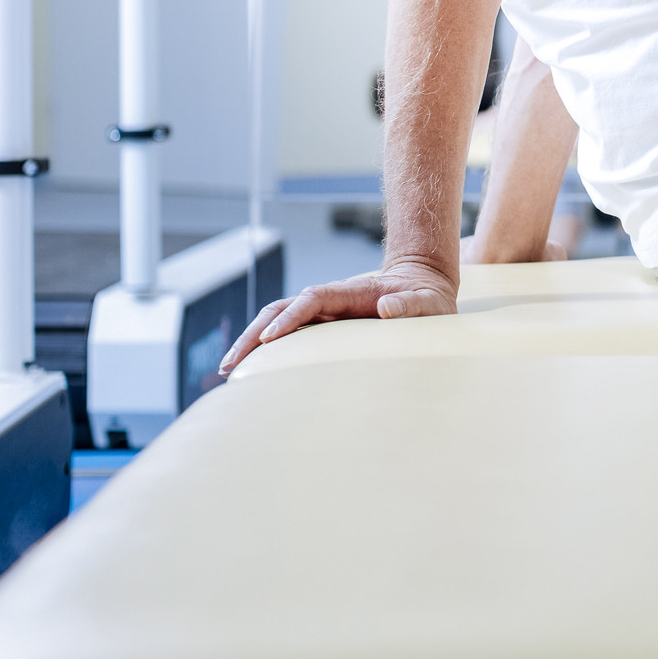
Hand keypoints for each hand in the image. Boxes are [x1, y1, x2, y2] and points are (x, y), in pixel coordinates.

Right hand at [217, 260, 456, 374]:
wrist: (423, 287)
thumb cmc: (427, 299)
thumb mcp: (427, 302)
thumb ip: (411, 304)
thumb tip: (386, 308)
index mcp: (350, 292)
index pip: (311, 300)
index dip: (289, 318)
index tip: (269, 340)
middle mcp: (330, 300)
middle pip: (280, 310)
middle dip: (254, 335)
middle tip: (231, 365)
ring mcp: (324, 312)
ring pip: (277, 322)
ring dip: (252, 343)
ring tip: (229, 370)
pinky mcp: (324, 326)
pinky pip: (290, 336)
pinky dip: (267, 349)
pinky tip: (252, 371)